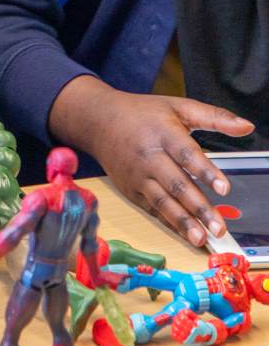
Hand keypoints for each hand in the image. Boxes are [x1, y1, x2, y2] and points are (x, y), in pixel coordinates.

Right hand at [48, 76, 252, 246]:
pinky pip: (152, 208)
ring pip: (162, 201)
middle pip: (176, 184)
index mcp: (163, 133)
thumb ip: (214, 117)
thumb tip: (246, 126)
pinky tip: (185, 234)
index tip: (224, 188)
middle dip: (198, 207)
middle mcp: (149, 156)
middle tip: (219, 226)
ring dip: (183, 222)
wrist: (98, 121)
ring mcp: (138, 175)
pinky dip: (169, 222)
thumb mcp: (178, 106)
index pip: (186, 154)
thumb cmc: (143, 113)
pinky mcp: (131, 190)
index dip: (206, 172)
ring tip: (201, 238)